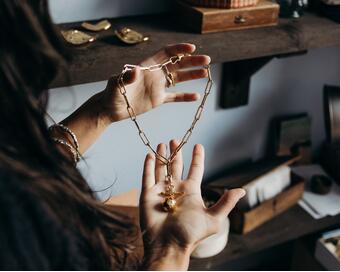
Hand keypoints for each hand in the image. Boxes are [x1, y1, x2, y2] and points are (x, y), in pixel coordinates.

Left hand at [102, 43, 210, 122]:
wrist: (111, 109)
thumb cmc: (112, 94)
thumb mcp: (116, 84)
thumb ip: (126, 77)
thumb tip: (135, 70)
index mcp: (147, 66)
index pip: (166, 54)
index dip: (179, 49)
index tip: (192, 48)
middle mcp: (155, 74)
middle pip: (177, 64)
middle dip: (192, 61)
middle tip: (206, 60)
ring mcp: (158, 87)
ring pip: (178, 78)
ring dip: (192, 75)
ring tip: (206, 73)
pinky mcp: (158, 99)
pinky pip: (174, 97)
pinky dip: (185, 96)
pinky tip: (196, 97)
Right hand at [139, 140, 245, 269]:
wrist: (168, 246)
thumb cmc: (190, 234)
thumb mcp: (213, 219)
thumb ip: (225, 203)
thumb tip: (242, 190)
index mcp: (191, 192)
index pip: (195, 170)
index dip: (197, 157)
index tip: (198, 145)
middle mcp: (176, 189)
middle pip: (176, 166)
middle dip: (176, 152)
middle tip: (175, 140)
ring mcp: (161, 191)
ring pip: (161, 168)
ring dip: (162, 156)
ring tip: (162, 143)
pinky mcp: (147, 195)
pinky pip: (147, 177)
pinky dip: (148, 166)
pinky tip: (150, 155)